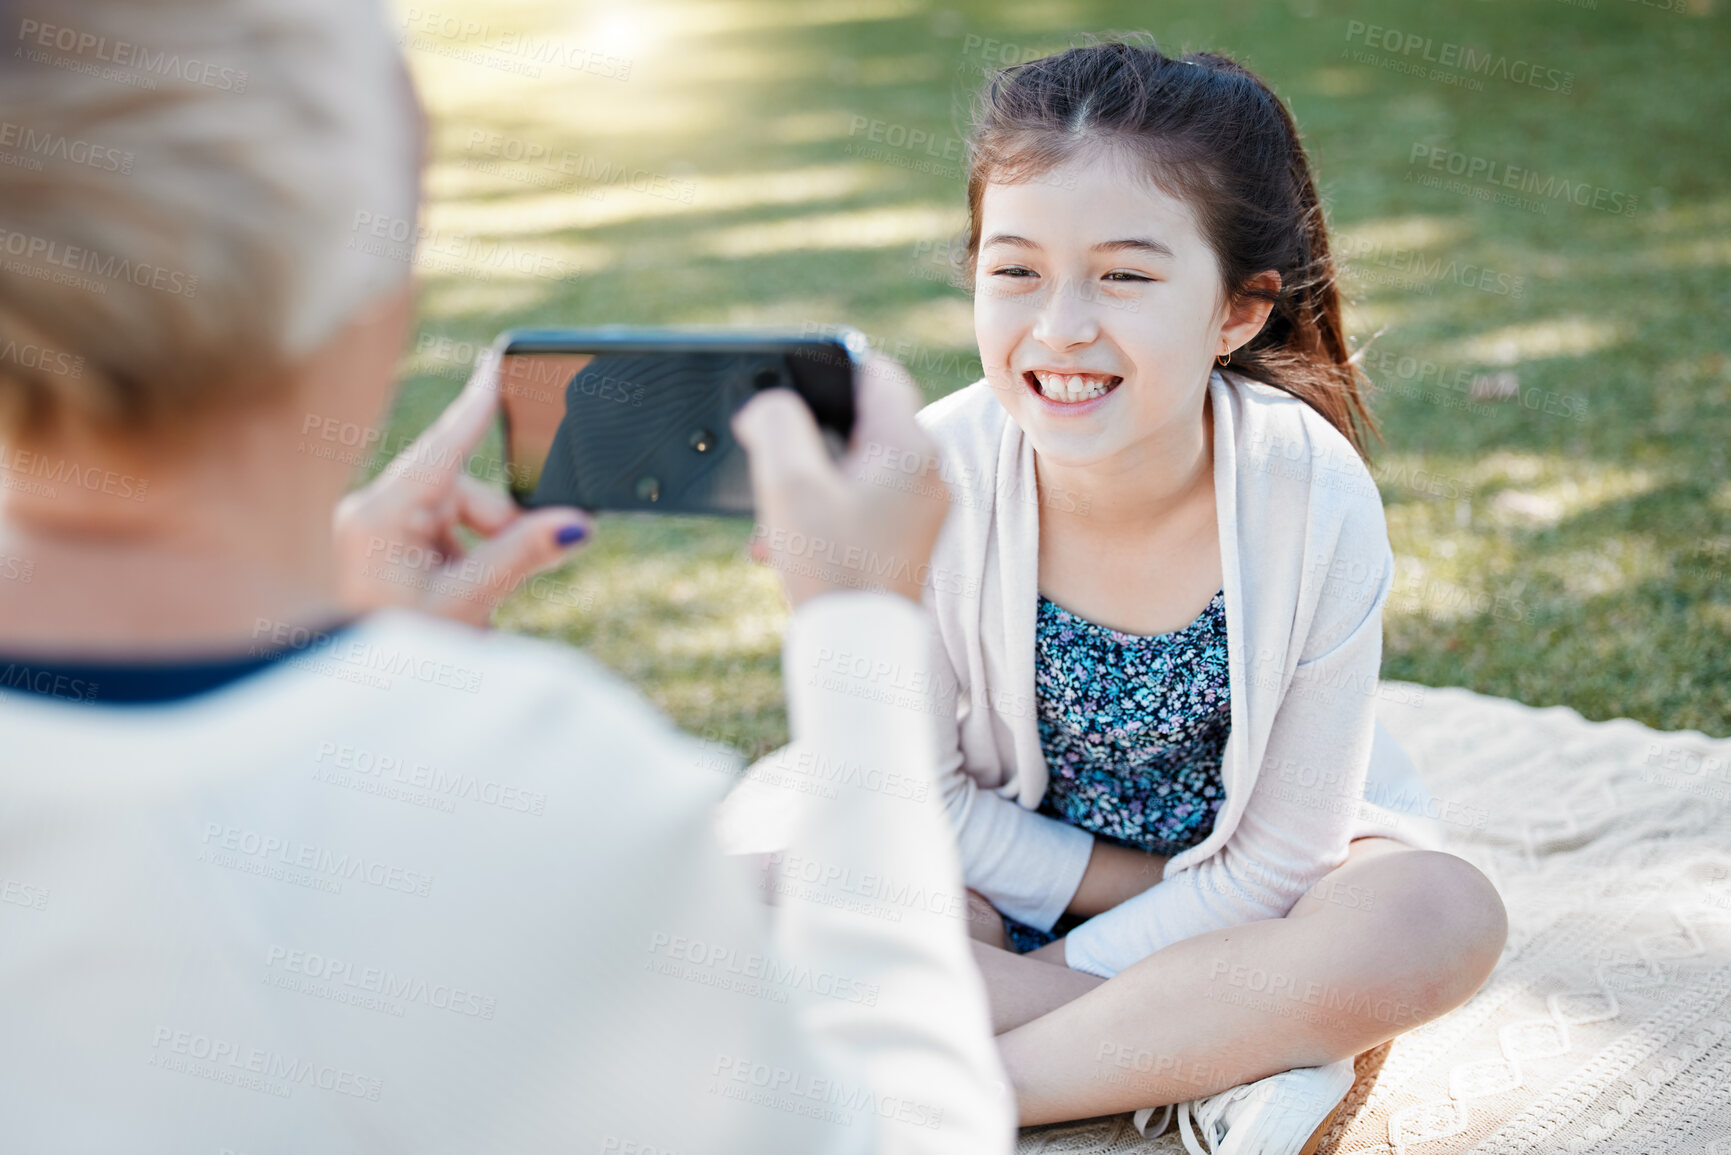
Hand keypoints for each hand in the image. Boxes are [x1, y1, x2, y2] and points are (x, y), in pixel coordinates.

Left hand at [333, 344, 592, 625]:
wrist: (354, 702)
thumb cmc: (395, 652)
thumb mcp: (467, 602)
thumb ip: (523, 556)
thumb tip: (576, 525)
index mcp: (377, 516)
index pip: (441, 446)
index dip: (477, 405)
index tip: (499, 362)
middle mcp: (370, 514)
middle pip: (461, 489)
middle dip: (498, 525)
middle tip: (518, 570)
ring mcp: (375, 530)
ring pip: (458, 515)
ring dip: (483, 551)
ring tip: (477, 604)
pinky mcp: (383, 548)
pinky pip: (443, 535)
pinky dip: (465, 561)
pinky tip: (460, 599)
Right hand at [731, 352, 948, 606]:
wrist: (858, 655)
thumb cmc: (831, 570)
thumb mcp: (789, 483)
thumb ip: (775, 423)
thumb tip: (768, 404)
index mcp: (910, 448)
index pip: (875, 372)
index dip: (826, 372)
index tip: (786, 392)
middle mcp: (928, 473)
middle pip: (861, 422)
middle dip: (807, 440)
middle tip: (773, 464)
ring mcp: (922, 508)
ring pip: (856, 465)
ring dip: (809, 482)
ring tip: (775, 520)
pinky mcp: (908, 537)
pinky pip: (863, 501)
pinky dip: (824, 510)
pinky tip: (787, 543)